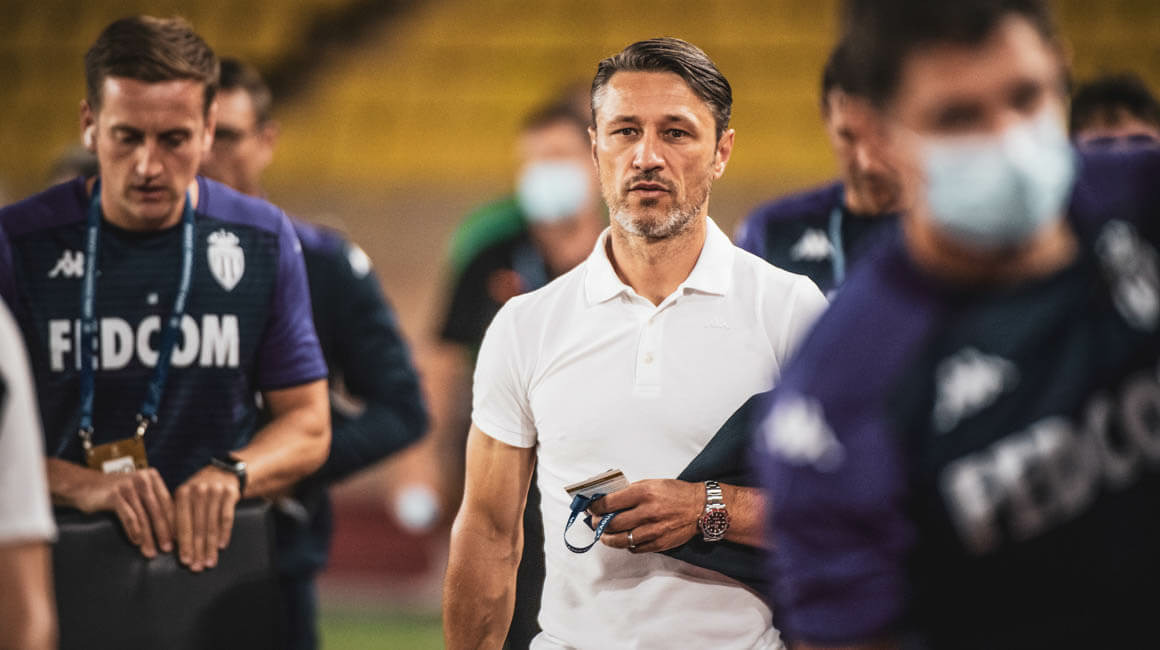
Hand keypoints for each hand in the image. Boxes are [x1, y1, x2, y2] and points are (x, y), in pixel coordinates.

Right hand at [73, 468, 174, 558]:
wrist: (82, 485)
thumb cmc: (114, 493)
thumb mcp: (137, 493)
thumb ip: (152, 503)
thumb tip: (173, 529)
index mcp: (153, 477)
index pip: (168, 503)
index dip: (176, 522)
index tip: (181, 540)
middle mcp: (143, 479)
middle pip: (158, 510)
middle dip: (165, 532)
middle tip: (169, 550)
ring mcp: (129, 486)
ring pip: (144, 516)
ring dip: (149, 537)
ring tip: (151, 552)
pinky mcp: (115, 494)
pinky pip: (129, 516)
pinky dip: (134, 531)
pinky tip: (137, 543)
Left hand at [174, 465, 240, 571]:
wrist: (225, 472)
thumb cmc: (201, 491)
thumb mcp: (186, 497)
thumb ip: (178, 516)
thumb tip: (171, 545)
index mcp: (182, 493)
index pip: (182, 523)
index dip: (183, 544)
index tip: (184, 561)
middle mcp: (198, 491)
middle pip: (197, 526)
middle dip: (197, 550)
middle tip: (197, 567)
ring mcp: (215, 491)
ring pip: (212, 525)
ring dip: (211, 546)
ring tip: (210, 562)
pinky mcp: (230, 493)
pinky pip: (226, 517)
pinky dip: (224, 533)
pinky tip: (222, 546)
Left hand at [587, 479, 702, 553]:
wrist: (700, 508)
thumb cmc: (675, 494)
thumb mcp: (651, 484)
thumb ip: (630, 492)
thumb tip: (608, 500)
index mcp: (643, 493)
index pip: (609, 503)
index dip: (596, 507)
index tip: (592, 508)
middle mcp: (647, 512)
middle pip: (612, 523)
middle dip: (598, 524)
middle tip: (595, 523)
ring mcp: (653, 530)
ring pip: (620, 540)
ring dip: (608, 538)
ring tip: (604, 535)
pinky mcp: (659, 543)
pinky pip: (635, 548)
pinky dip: (627, 545)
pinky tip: (626, 539)